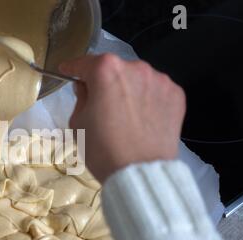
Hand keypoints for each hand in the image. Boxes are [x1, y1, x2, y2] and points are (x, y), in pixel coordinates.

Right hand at [60, 54, 185, 182]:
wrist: (140, 173)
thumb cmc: (102, 149)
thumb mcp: (78, 123)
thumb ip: (81, 97)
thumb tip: (87, 87)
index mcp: (107, 70)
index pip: (84, 63)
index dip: (72, 68)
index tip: (66, 71)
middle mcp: (136, 67)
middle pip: (114, 70)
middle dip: (105, 82)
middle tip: (100, 102)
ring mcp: (159, 80)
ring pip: (137, 79)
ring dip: (128, 89)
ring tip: (126, 114)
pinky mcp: (176, 95)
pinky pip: (155, 91)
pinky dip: (147, 100)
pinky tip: (143, 119)